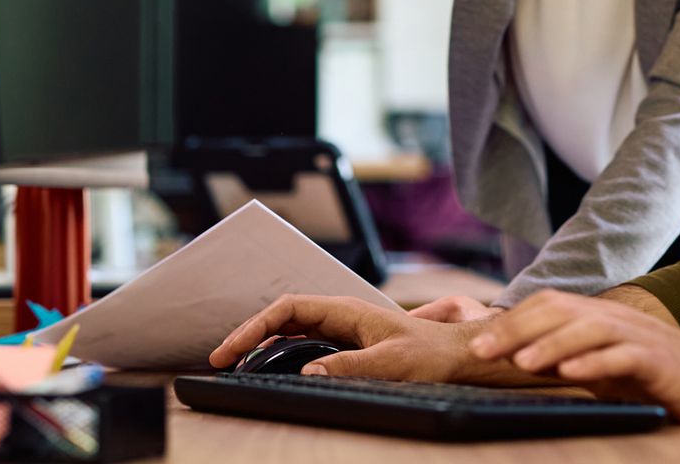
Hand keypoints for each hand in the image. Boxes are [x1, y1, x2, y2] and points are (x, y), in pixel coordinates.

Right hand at [212, 294, 488, 382]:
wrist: (458, 355)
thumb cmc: (431, 354)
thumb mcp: (391, 362)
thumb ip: (350, 366)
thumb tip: (307, 371)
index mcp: (346, 311)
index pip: (288, 309)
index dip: (255, 326)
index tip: (231, 349)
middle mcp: (341, 315)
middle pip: (283, 317)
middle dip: (249, 335)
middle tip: (221, 361)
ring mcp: (343, 329)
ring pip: (292, 330)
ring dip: (263, 344)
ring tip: (237, 365)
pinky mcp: (348, 344)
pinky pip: (305, 343)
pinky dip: (281, 353)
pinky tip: (271, 368)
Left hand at [468, 290, 679, 429]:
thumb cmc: (662, 380)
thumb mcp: (609, 368)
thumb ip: (572, 359)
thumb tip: (522, 363)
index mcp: (602, 317)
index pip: (549, 305)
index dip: (510, 321)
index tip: (477, 344)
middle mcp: (618, 318)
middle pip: (560, 309)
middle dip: (516, 328)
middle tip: (481, 351)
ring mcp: (641, 337)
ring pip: (588, 328)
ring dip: (550, 343)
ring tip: (520, 362)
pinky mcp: (662, 362)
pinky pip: (624, 356)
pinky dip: (596, 363)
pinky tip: (572, 373)